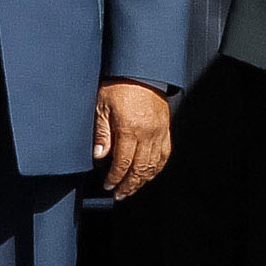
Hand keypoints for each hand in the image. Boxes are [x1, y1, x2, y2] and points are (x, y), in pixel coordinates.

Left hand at [95, 80, 171, 199]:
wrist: (140, 70)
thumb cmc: (118, 85)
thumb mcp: (102, 107)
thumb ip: (102, 133)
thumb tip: (99, 156)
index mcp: (130, 128)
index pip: (123, 163)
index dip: (115, 177)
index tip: (108, 185)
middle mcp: (147, 133)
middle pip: (139, 168)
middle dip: (128, 185)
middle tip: (119, 194)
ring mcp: (159, 132)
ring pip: (153, 165)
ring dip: (142, 180)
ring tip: (132, 189)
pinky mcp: (165, 129)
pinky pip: (164, 154)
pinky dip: (156, 168)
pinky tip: (149, 174)